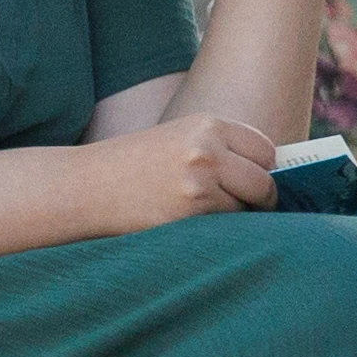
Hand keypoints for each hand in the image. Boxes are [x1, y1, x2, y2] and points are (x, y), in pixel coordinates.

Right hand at [70, 115, 278, 230]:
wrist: (85, 186)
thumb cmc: (132, 167)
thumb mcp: (178, 139)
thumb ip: (220, 150)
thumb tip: (271, 175)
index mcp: (207, 124)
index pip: (264, 149)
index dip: (263, 170)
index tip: (254, 183)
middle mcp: (207, 148)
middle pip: (265, 181)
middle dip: (259, 199)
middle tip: (243, 208)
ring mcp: (199, 181)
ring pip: (246, 208)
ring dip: (235, 217)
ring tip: (201, 213)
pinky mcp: (190, 212)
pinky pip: (225, 227)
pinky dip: (216, 231)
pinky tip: (189, 224)